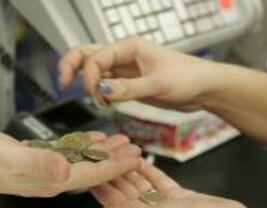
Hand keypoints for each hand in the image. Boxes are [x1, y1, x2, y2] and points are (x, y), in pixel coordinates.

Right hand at [0, 130, 140, 196]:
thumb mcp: (12, 158)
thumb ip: (40, 163)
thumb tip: (65, 168)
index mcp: (49, 180)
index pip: (91, 174)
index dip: (114, 166)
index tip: (134, 158)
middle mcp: (49, 178)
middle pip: (91, 169)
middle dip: (114, 160)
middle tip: (134, 149)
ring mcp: (43, 169)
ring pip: (81, 160)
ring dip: (101, 152)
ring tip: (119, 142)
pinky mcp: (35, 158)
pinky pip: (65, 153)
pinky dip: (80, 145)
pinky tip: (90, 139)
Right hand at [59, 36, 220, 111]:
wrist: (203, 89)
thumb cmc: (188, 78)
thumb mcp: (158, 84)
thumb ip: (128, 88)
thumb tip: (102, 90)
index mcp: (129, 47)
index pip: (95, 58)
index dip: (89, 77)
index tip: (94, 95)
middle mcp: (122, 55)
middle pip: (86, 55)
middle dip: (71, 66)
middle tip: (63, 84)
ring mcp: (123, 70)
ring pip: (92, 70)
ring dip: (84, 81)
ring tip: (86, 97)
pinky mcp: (126, 83)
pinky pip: (104, 84)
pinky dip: (97, 92)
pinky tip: (100, 102)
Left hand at [85, 160, 253, 207]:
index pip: (112, 202)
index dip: (101, 186)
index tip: (90, 170)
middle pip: (125, 191)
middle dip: (114, 173)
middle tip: (104, 155)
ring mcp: (163, 203)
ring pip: (140, 183)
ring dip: (130, 169)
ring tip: (118, 153)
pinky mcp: (177, 194)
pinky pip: (157, 180)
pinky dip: (149, 171)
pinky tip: (140, 160)